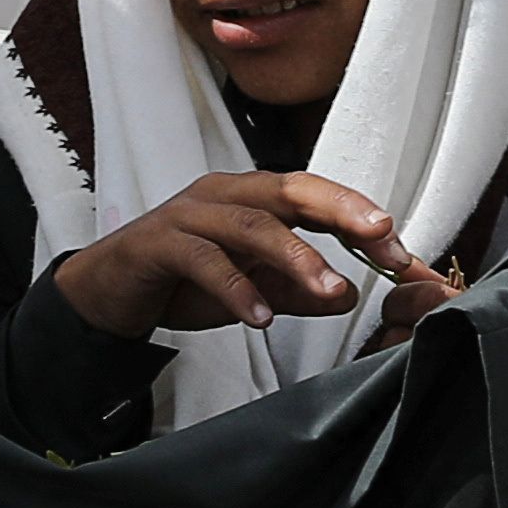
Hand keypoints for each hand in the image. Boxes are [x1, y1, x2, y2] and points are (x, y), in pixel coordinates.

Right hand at [51, 171, 453, 345]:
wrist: (107, 290)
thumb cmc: (182, 279)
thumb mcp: (253, 287)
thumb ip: (299, 291)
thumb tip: (351, 296)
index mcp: (253, 197)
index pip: (317, 197)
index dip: (360, 218)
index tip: (400, 251)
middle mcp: (225, 194)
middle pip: (291, 190)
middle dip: (340, 211)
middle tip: (380, 235)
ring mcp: (190, 214)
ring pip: (251, 224)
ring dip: (295, 257)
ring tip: (328, 289)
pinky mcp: (160, 243)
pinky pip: (204, 260)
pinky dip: (236, 287)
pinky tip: (261, 316)